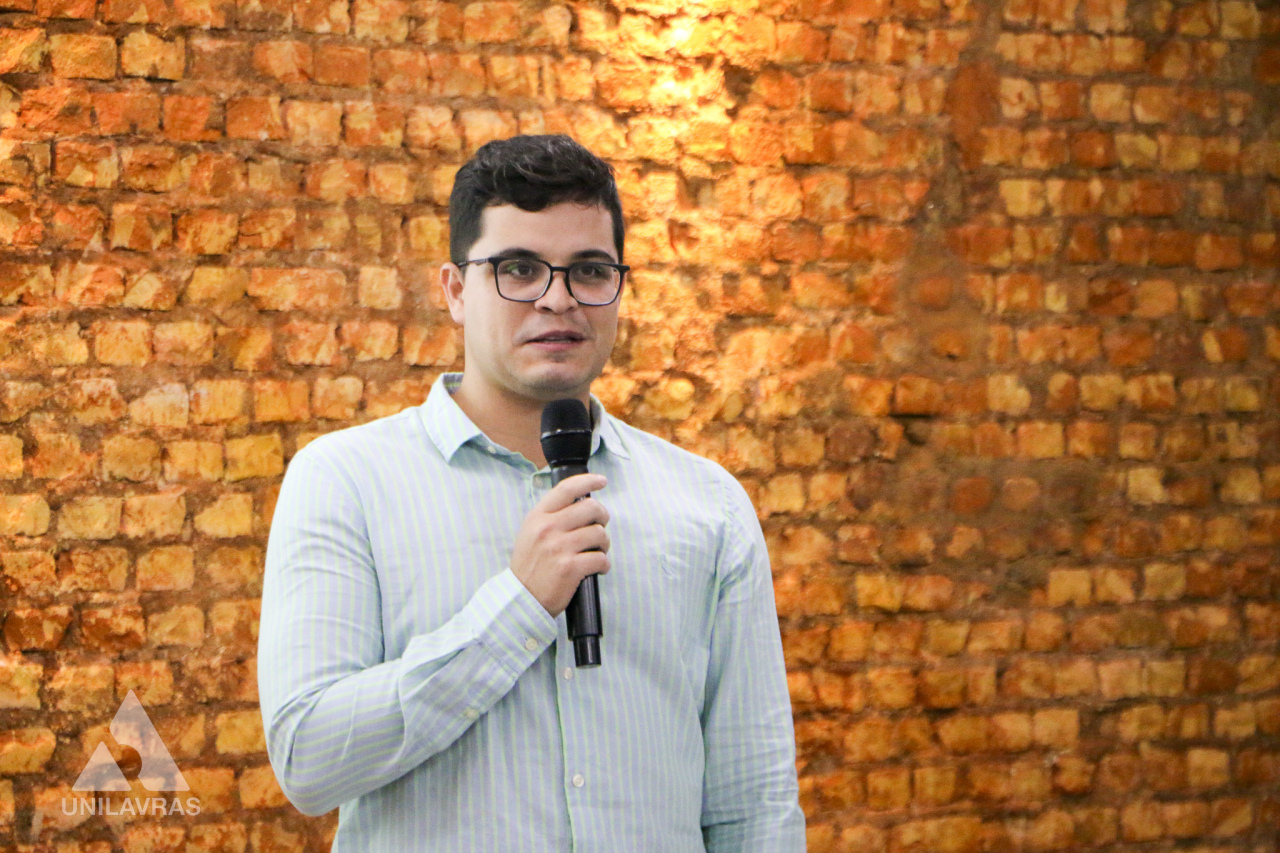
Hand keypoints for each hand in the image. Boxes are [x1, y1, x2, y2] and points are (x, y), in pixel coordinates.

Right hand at [511, 473, 609, 616]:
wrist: (521, 598)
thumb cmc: (530, 565)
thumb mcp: (531, 532)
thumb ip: (551, 516)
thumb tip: (580, 502)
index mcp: (538, 516)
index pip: (566, 489)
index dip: (588, 481)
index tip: (601, 481)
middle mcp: (548, 528)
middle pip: (590, 508)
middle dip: (602, 517)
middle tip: (600, 527)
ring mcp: (559, 547)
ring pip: (599, 533)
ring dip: (604, 544)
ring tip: (597, 552)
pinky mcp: (570, 568)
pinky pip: (600, 558)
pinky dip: (603, 564)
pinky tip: (597, 568)